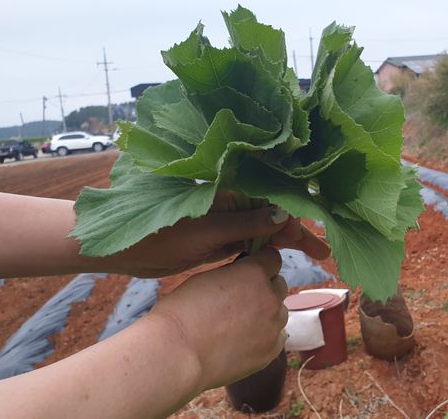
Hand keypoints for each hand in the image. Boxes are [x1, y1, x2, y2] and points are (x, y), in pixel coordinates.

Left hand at [107, 191, 329, 277]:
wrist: (125, 250)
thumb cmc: (161, 233)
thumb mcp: (208, 230)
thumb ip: (245, 223)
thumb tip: (283, 216)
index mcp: (228, 190)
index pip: (271, 199)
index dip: (293, 216)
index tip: (308, 235)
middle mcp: (230, 202)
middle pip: (272, 214)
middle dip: (298, 231)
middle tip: (323, 253)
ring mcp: (224, 222)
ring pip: (264, 230)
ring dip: (287, 241)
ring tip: (314, 255)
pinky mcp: (218, 240)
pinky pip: (250, 242)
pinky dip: (267, 250)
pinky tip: (283, 258)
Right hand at [148, 248, 288, 390]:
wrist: (178, 352)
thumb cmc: (182, 312)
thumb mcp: (208, 277)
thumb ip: (234, 275)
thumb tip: (243, 278)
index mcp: (254, 272)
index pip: (273, 258)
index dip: (261, 263)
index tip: (251, 271)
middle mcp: (270, 296)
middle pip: (278, 285)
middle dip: (265, 289)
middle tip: (242, 301)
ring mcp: (274, 325)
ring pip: (279, 312)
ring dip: (266, 314)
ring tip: (239, 325)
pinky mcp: (272, 349)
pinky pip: (277, 337)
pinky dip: (265, 337)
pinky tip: (243, 342)